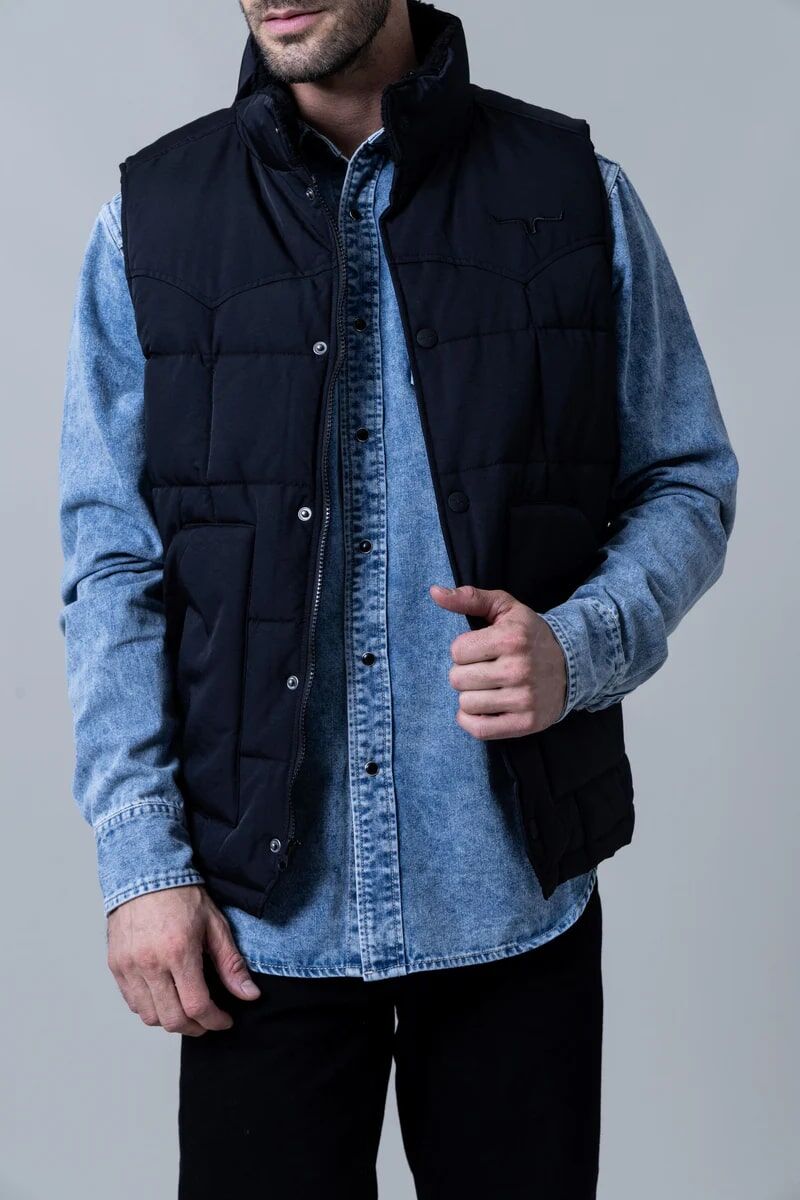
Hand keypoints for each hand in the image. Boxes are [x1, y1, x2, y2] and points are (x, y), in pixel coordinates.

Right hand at [106, 884, 260, 1035]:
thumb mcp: (215, 925)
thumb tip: (249, 994)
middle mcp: (150, 963)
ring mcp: (129, 966)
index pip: (196, 1006)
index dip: (214, 1020)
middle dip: (195, 1027)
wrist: (144, 873)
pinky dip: (150, 1008)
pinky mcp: (116, 966)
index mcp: (178, 952)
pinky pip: (132, 1002)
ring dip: (171, 1020)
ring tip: (187, 1010)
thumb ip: (231, 964)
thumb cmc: (182, 895)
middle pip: (172, 1019)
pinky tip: (165, 997)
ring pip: (149, 1016)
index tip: (224, 1020)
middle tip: (208, 1021)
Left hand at [430, 584, 566, 737]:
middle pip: (458, 679)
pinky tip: (481, 708)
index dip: (464, 650)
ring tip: (488, 687)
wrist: (572, 664)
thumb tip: (434, 592)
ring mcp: (524, 699)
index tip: (480, 650)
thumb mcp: (505, 608)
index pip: (457, 651)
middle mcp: (518, 669)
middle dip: (465, 673)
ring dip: (470, 696)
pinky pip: (479, 729)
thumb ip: (469, 598)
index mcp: (510, 638)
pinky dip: (472, 721)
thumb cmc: (529, 635)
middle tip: (484, 670)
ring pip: (466, 704)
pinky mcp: (526, 723)